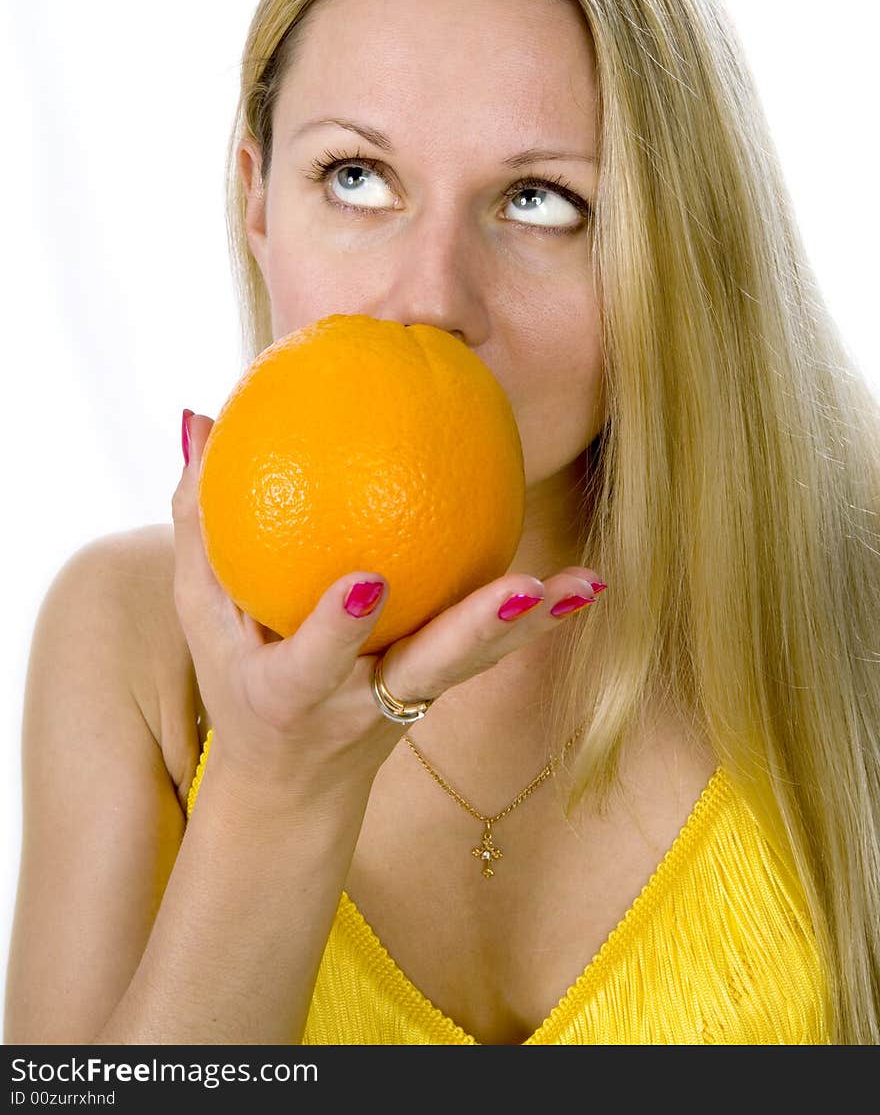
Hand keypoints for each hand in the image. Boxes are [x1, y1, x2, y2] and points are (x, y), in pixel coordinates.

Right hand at [172, 411, 604, 796]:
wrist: (294, 786)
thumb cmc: (239, 680)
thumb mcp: (200, 616)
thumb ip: (199, 523)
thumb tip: (198, 414)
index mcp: (294, 691)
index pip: (315, 660)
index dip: (340, 627)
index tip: (369, 581)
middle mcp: (362, 703)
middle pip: (427, 669)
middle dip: (475, 633)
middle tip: (524, 590)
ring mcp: (411, 700)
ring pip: (477, 664)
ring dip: (532, 628)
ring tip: (583, 585)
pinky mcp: (444, 688)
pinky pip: (493, 651)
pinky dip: (542, 620)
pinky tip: (587, 582)